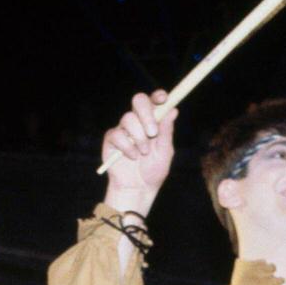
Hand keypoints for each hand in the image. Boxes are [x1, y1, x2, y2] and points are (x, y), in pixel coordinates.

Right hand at [103, 90, 177, 212]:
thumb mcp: (164, 152)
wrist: (138, 188)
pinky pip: (118, 134)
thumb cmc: (153, 170)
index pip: (154, 101)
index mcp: (153, 121)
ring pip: (128, 118)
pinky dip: (127, 147)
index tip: (164, 98)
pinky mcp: (112, 139)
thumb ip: (166, 132)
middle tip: (152, 132)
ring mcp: (124, 128)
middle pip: (138, 100)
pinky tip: (132, 157)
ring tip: (143, 153)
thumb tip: (173, 110)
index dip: (158, 96)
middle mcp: (138, 121)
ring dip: (139, 137)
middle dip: (146, 114)